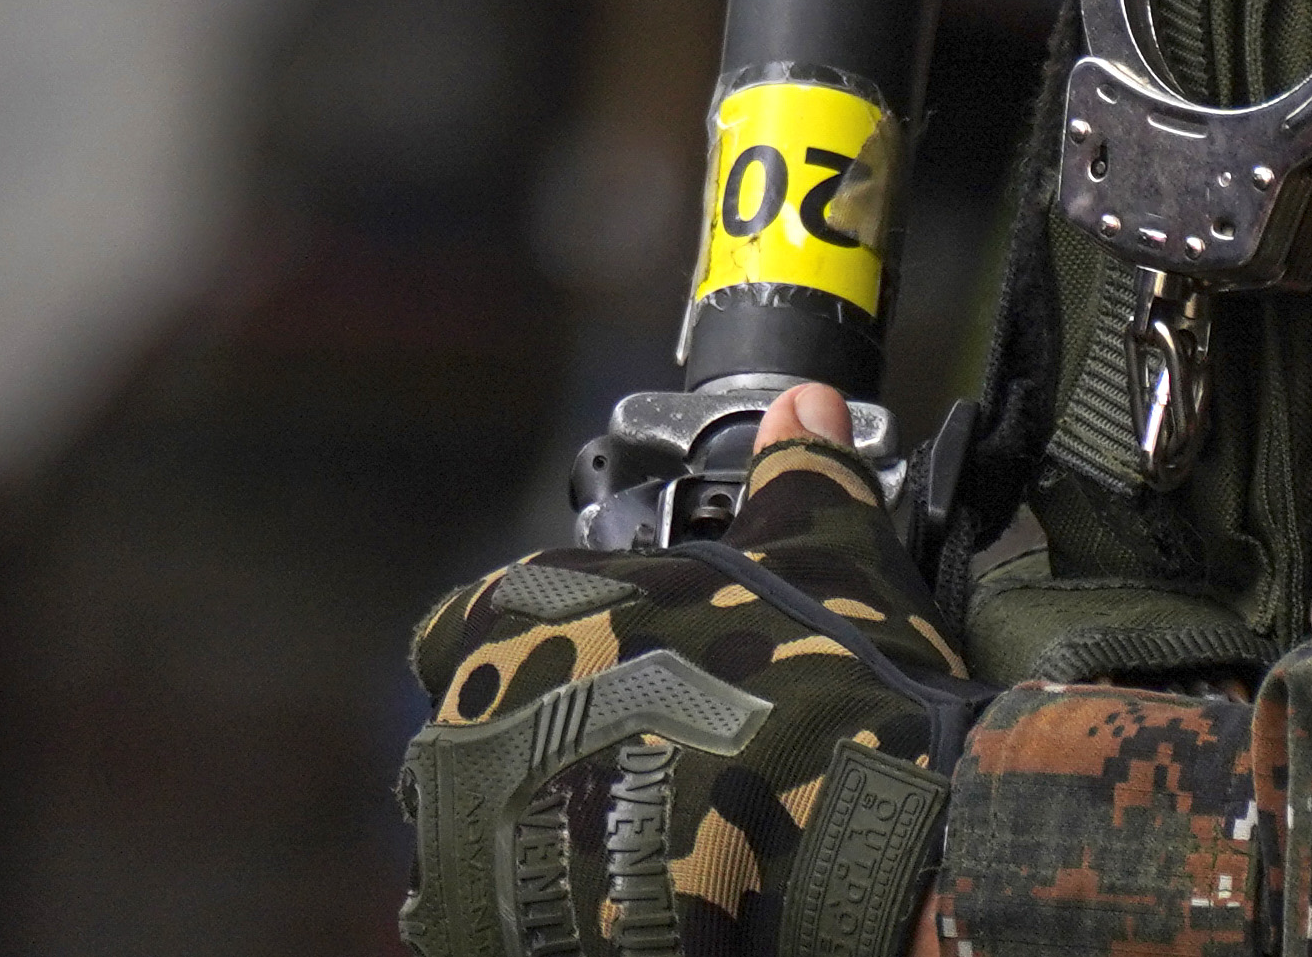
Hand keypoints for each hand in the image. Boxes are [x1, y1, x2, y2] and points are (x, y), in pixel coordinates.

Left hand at [401, 386, 984, 956]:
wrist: (846, 852)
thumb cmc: (828, 694)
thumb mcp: (826, 564)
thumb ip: (795, 482)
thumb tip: (804, 407)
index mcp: (528, 612)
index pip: (471, 626)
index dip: (535, 652)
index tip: (597, 680)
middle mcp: (477, 712)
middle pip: (470, 735)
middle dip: (530, 757)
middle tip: (619, 783)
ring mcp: (475, 831)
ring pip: (464, 838)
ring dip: (523, 846)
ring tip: (607, 861)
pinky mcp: (494, 925)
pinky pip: (483, 923)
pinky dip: (532, 921)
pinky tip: (608, 920)